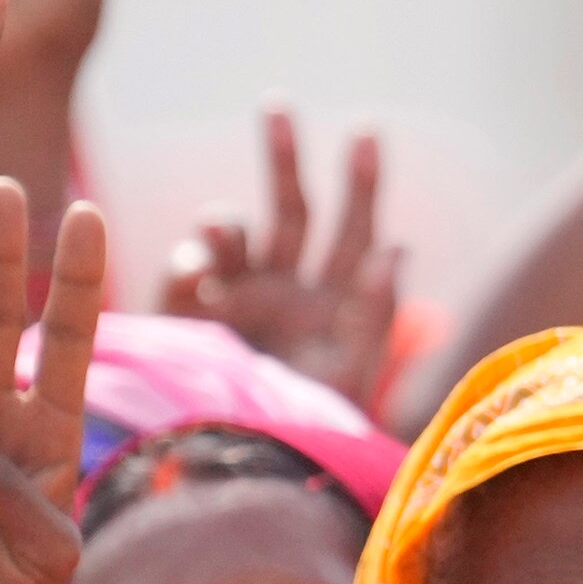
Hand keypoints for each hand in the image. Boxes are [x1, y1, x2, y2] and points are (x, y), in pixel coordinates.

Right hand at [161, 107, 400, 406]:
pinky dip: (190, 262)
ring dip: (227, 221)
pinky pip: (185, 271)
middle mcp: (287, 287)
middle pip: (291, 207)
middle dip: (283, 157)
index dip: (361, 181)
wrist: (248, 478)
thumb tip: (397, 244)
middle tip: (277, 105)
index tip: (365, 132)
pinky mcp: (189, 316)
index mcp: (337, 297)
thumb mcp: (354, 375)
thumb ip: (375, 312)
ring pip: (233, 231)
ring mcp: (236, 296)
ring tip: (220, 233)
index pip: (355, 228)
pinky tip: (196, 275)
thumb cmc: (314, 433)